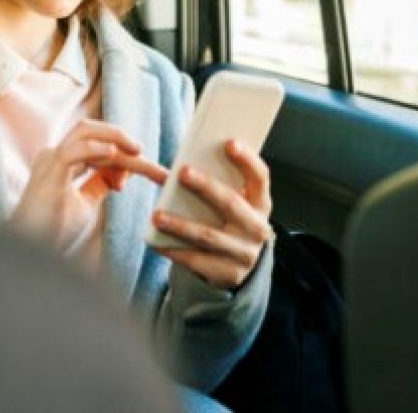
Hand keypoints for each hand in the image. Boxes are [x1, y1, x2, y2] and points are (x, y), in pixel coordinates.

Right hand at [11, 119, 168, 251]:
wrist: (27, 253)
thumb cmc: (51, 230)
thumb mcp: (85, 204)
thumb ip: (100, 184)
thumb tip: (123, 171)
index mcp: (63, 161)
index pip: (99, 146)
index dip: (127, 156)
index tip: (155, 172)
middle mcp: (55, 155)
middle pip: (94, 131)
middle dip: (124, 139)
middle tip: (147, 154)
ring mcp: (51, 161)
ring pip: (85, 131)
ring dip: (115, 137)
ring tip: (137, 151)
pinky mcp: (49, 173)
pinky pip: (73, 151)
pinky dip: (96, 149)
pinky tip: (115, 155)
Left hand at [151, 139, 271, 289]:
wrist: (239, 265)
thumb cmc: (229, 222)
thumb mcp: (232, 202)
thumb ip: (214, 182)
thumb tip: (178, 162)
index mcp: (261, 203)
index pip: (260, 177)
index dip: (247, 160)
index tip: (229, 143)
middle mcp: (258, 228)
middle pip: (231, 203)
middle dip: (206, 187)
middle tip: (182, 172)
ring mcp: (245, 253)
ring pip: (209, 236)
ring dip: (180, 225)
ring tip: (157, 215)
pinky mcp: (228, 274)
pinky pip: (197, 260)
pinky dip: (174, 250)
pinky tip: (156, 241)